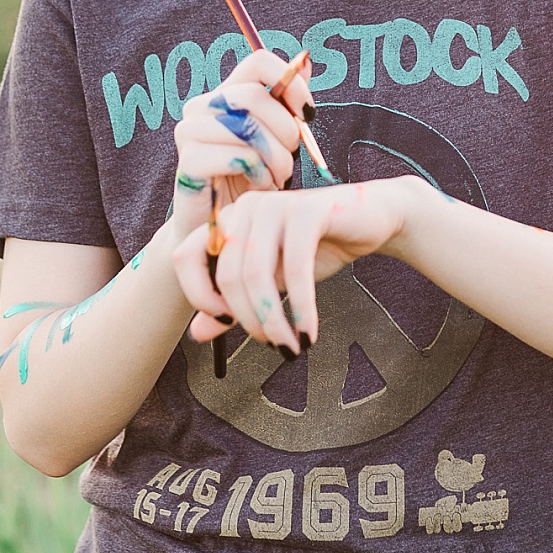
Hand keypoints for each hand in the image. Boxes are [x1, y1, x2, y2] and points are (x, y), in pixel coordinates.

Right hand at [167, 48, 312, 236]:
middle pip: (254, 97)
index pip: (258, 62)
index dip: (291, 83)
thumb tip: (304, 60)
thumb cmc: (252, 181)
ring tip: (277, 178)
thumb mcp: (276, 139)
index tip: (308, 114)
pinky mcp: (189, 162)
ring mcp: (189, 133)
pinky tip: (260, 187)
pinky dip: (261, 176)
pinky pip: (241, 157)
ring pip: (250, 130)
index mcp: (223, 95)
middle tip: (291, 159)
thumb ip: (286, 102)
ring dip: (277, 160)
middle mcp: (200, 107)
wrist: (222, 231)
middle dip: (286, 131)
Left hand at [171, 175, 426, 352]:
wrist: (368, 219)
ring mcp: (273, 205)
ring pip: (256, 274)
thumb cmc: (313, 250)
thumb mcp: (269, 281)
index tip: (226, 323)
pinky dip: (301, 309)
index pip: (184, 256)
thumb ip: (232, 304)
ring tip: (290, 346)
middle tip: (272, 345)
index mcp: (226, 221)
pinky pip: (295, 270)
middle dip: (248, 319)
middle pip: (227, 275)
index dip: (198, 295)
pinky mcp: (306, 211)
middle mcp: (243, 208)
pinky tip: (309, 333)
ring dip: (273, 320)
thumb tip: (195, 335)